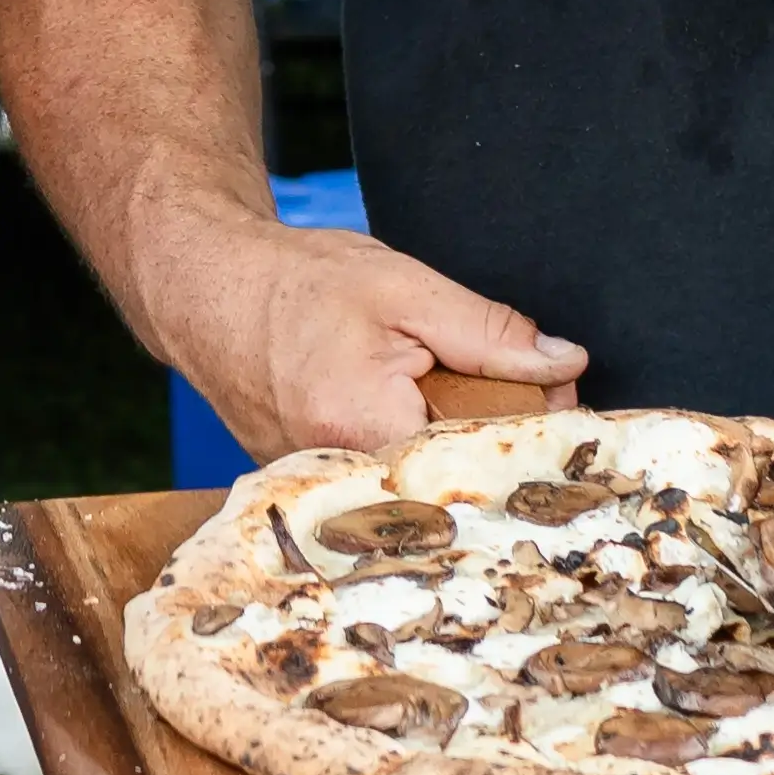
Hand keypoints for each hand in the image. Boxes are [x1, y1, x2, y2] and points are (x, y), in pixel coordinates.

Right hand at [139, 208, 580, 463]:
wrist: (207, 290)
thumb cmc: (298, 282)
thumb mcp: (406, 288)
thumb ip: (489, 333)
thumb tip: (565, 364)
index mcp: (365, 428)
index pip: (481, 456)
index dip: (529, 425)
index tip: (556, 390)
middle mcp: (339, 477)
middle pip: (454, 479)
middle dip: (492, 435)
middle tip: (513, 381)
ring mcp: (321, 493)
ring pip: (423, 483)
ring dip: (451, 444)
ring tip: (444, 390)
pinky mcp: (312, 492)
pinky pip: (388, 482)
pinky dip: (413, 451)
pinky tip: (411, 411)